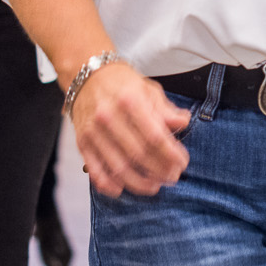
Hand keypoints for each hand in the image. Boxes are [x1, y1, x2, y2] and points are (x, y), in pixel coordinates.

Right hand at [71, 62, 189, 196]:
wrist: (86, 77)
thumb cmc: (123, 84)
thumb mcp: (148, 89)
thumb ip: (166, 110)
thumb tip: (183, 123)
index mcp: (130, 101)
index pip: (155, 136)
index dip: (170, 154)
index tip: (182, 163)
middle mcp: (109, 116)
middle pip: (138, 154)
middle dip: (159, 170)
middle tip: (173, 177)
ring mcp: (93, 131)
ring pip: (118, 167)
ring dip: (139, 182)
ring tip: (155, 186)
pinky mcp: (82, 142)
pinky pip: (95, 169)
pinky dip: (108, 184)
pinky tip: (122, 189)